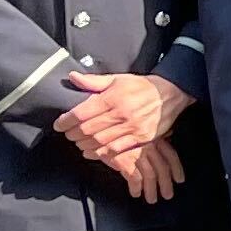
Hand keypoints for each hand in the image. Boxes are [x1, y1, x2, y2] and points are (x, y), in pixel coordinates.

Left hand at [54, 68, 186, 166]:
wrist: (171, 94)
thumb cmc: (141, 86)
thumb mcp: (117, 79)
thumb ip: (94, 81)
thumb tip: (72, 77)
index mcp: (113, 98)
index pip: (81, 113)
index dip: (66, 121)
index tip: (59, 124)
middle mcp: (121, 114)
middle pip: (88, 129)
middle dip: (73, 134)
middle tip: (67, 134)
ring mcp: (132, 128)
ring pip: (99, 141)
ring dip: (84, 144)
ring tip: (78, 142)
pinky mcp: (141, 138)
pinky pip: (116, 149)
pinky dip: (100, 153)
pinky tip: (92, 152)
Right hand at [112, 140, 181, 205]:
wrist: (93, 131)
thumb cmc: (114, 133)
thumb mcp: (135, 133)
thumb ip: (150, 138)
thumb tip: (169, 137)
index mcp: (152, 137)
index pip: (170, 154)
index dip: (177, 168)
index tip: (179, 179)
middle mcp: (147, 144)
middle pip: (163, 167)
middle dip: (166, 183)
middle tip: (167, 195)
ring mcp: (136, 151)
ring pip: (150, 175)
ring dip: (151, 190)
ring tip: (151, 199)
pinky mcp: (123, 159)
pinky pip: (134, 178)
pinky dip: (136, 188)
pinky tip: (135, 193)